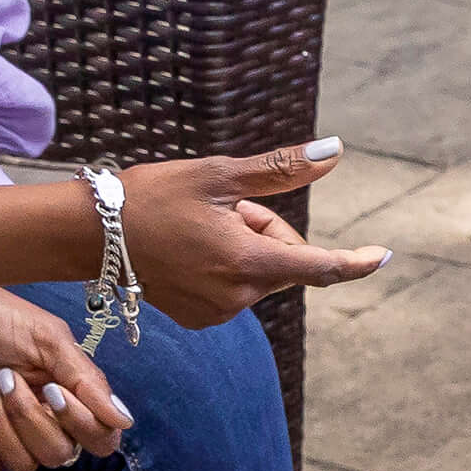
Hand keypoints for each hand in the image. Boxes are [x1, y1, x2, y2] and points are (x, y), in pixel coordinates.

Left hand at [0, 289, 130, 470]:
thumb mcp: (48, 339)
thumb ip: (88, 382)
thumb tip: (125, 422)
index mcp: (74, 394)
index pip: (101, 438)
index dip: (81, 424)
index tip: (52, 388)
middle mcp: (49, 419)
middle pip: (60, 455)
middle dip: (28, 417)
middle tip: (5, 375)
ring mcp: (13, 432)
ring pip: (24, 463)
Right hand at [119, 145, 392, 327]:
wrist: (87, 235)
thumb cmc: (150, 196)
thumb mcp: (219, 175)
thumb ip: (282, 169)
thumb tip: (336, 151)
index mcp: (248, 263)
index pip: (320, 266)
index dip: (356, 261)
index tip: (383, 256)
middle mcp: (238, 297)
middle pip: (282, 258)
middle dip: (264, 228)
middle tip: (221, 205)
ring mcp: (218, 312)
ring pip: (257, 272)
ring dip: (242, 246)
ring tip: (195, 227)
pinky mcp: (200, 319)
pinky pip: (234, 288)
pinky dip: (224, 265)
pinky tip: (187, 249)